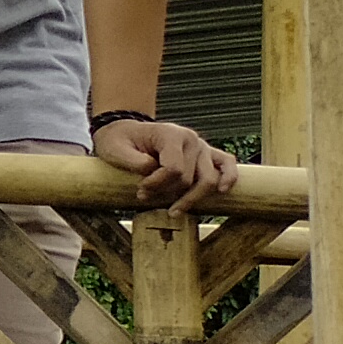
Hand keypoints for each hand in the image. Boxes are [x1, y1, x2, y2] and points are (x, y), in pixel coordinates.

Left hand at [94, 112, 233, 208]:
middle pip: (189, 178)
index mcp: (171, 134)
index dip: (157, 184)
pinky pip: (227, 164)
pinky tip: (222, 191)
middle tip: (145, 198)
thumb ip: (132, 160)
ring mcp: (202, 147)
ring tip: (173, 211)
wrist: (128, 132)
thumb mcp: (114, 148)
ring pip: (208, 179)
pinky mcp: (208, 154)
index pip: (173, 169)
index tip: (140, 190)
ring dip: (191, 199)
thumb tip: (151, 170)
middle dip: (167, 193)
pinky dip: (228, 177)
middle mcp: (191, 139)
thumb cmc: (120, 140)